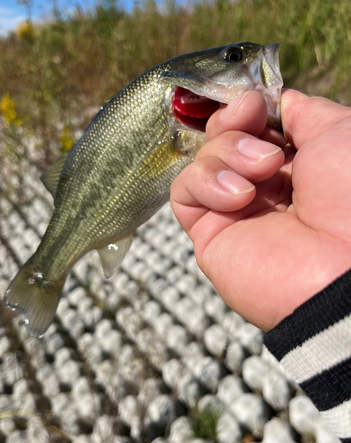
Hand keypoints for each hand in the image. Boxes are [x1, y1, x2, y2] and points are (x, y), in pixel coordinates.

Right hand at [171, 90, 350, 330]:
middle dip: (233, 123)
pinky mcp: (209, 235)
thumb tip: (275, 102)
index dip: (247, 109)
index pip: (252, 128)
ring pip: (202, 160)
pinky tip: (239, 196)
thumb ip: (303, 112)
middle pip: (221, 139)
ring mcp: (234, 213)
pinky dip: (204, 181)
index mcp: (296, 166)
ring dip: (226, 154)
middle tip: (252, 122)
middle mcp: (263, 189)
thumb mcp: (339, 131)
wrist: (344, 266)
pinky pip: (183, 191)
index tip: (255, 103)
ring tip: (262, 171)